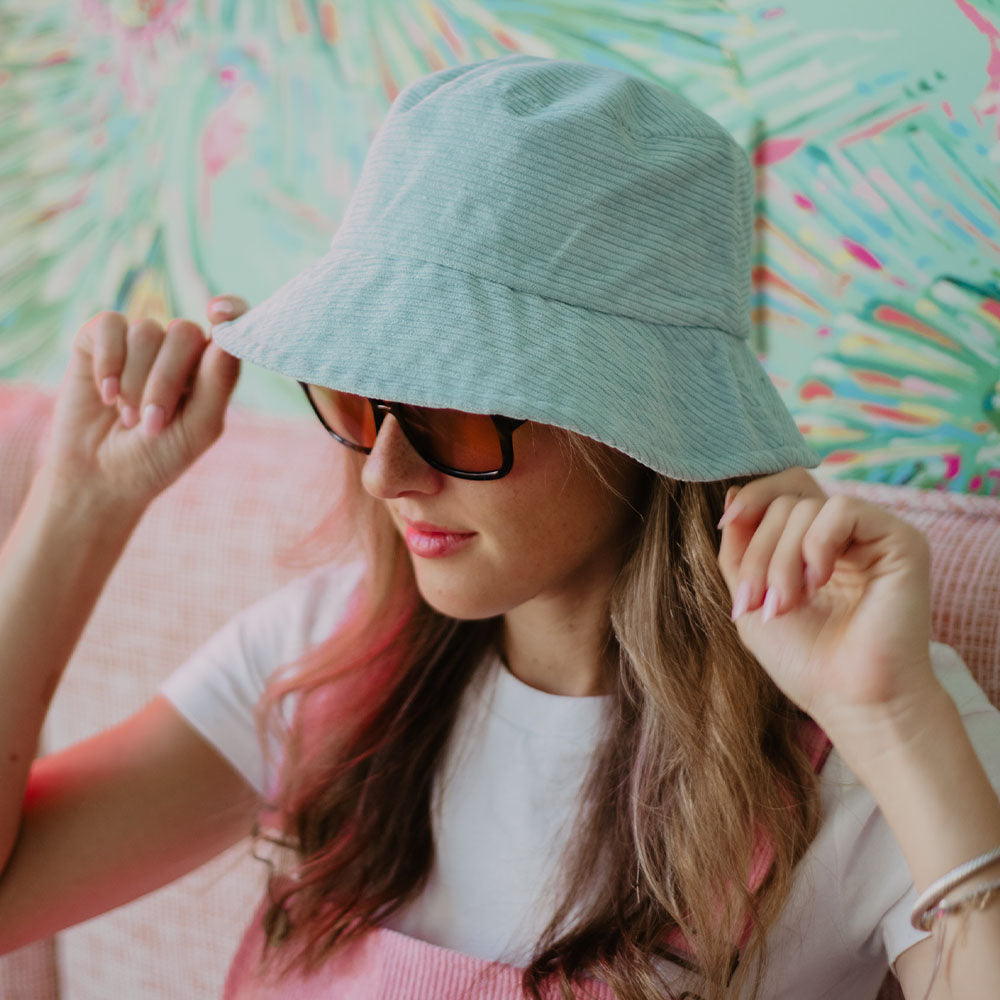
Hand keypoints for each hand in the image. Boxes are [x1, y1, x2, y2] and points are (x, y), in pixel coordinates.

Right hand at [41, 296, 247, 512]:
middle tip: (151, 422)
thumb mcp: (198, 427)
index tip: (219, 313)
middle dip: (167, 380)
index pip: (231, 324)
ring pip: (146, 331)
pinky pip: (110, 324)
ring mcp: (138, 341)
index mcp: (210, 367)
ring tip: (128, 418)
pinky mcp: (98, 338)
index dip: (232, 310)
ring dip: (135, 382)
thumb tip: (226, 338)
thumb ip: (218, 383)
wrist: (100, 476)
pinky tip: (107, 395)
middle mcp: (177, 349)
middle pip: (184, 332)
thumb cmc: (157, 457)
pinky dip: (108, 363)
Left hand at [716, 467, 937, 733]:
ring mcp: (874, 535)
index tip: (725, 524)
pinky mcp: (901, 540)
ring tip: (786, 604)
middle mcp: (847, 535)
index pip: (784, 491)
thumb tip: (733, 492)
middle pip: (786, 501)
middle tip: (758, 601)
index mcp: (815, 544)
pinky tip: (819, 583)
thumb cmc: (804, 660)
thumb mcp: (750, 595)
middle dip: (759, 550)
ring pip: (806, 506)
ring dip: (781, 558)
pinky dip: (816, 545)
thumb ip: (738, 548)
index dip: (751, 500)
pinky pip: (842, 509)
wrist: (850, 700)